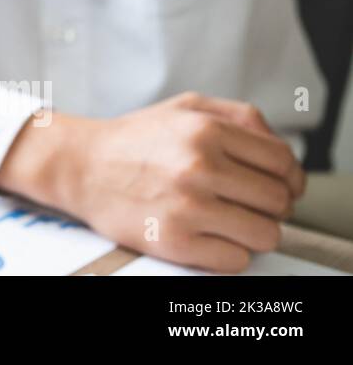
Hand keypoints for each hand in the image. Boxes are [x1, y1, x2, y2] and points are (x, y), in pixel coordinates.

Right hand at [0, 93, 305, 271]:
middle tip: (246, 203)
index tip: (276, 185)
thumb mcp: (185, 107)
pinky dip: (228, 252)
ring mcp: (188, 206)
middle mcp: (200, 166)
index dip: (287, 177)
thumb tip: (282, 153)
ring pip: (265, 235)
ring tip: (228, 221)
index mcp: (206, 130)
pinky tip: (207, 234)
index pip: (283, 162)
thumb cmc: (134, 139)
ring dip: (253, 231)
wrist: (79, 166)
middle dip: (269, 205)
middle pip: (278, 201)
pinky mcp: (175, 241)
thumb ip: (239, 116)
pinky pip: (235, 260)